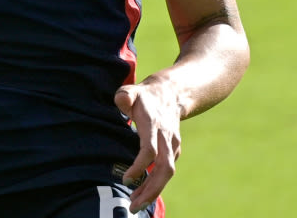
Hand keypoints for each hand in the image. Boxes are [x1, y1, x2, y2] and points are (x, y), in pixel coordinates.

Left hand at [114, 78, 182, 213]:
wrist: (170, 94)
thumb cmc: (144, 96)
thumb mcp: (132, 90)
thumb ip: (125, 96)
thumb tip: (122, 101)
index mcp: (153, 124)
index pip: (149, 149)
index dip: (139, 166)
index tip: (126, 180)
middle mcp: (165, 137)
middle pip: (164, 168)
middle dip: (151, 189)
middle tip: (133, 206)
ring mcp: (172, 144)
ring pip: (167, 172)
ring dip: (153, 191)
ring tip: (136, 204)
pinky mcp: (174, 150)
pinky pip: (166, 170)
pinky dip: (156, 183)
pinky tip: (142, 193)